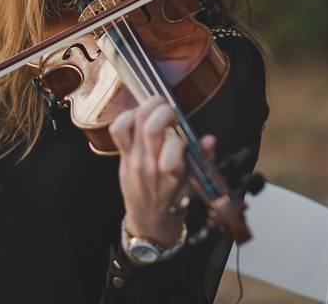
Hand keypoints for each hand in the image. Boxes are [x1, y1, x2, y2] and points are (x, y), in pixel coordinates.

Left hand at [109, 96, 214, 245]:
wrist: (148, 221)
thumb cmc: (173, 201)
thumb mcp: (194, 184)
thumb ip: (203, 160)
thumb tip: (210, 139)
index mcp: (171, 175)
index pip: (174, 148)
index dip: (181, 134)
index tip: (185, 133)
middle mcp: (150, 166)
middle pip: (152, 127)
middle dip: (165, 110)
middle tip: (172, 110)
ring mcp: (134, 160)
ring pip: (136, 122)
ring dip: (149, 107)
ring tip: (158, 106)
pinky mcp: (123, 156)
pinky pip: (118, 130)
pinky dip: (126, 116)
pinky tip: (139, 115)